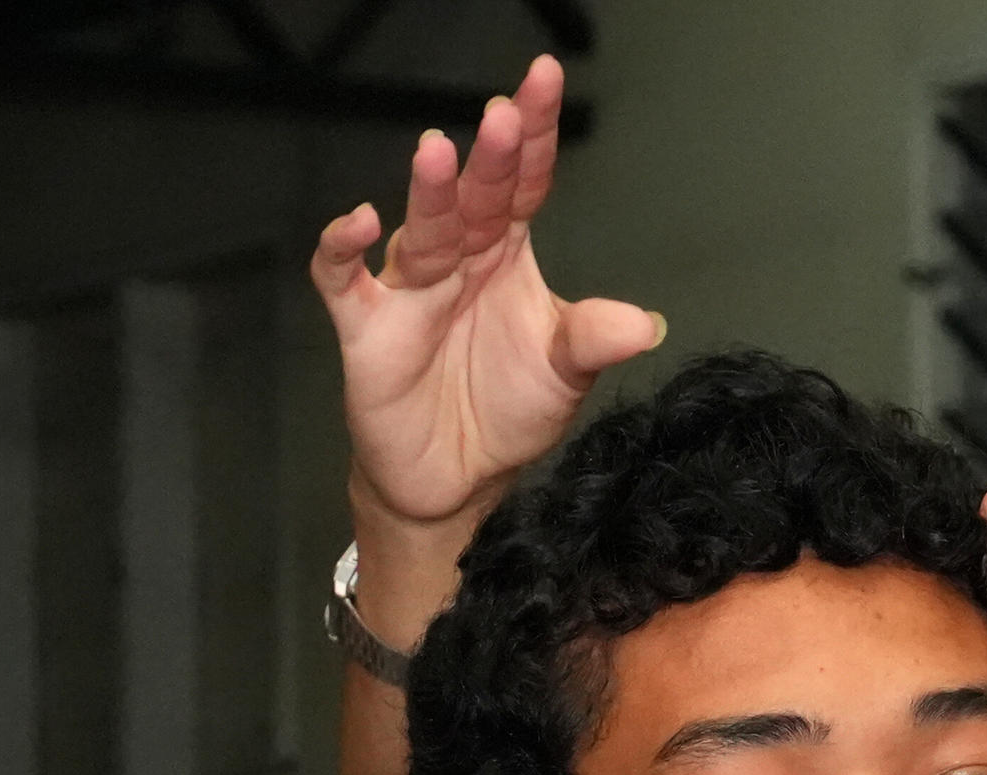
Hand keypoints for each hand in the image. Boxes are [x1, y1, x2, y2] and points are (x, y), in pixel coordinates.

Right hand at [315, 59, 664, 550]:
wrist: (454, 480)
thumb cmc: (505, 413)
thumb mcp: (563, 376)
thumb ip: (593, 341)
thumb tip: (643, 324)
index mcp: (506, 254)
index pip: (522, 183)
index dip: (533, 135)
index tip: (544, 81)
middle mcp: (458, 258)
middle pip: (474, 197)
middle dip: (490, 157)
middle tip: (503, 116)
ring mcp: (410, 288)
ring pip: (419, 227)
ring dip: (430, 192)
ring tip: (439, 152)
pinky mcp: (368, 328)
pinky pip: (343, 278)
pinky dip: (342, 249)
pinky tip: (359, 223)